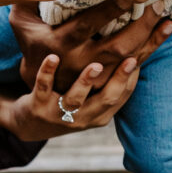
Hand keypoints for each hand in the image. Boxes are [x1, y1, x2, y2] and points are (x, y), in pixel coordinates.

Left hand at [5, 53, 140, 140]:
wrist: (29, 124)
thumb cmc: (67, 104)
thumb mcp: (91, 99)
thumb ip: (108, 80)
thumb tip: (135, 48)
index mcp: (100, 115)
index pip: (122, 95)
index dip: (134, 76)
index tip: (142, 54)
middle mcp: (82, 117)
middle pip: (107, 100)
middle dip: (120, 80)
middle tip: (132, 59)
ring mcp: (59, 114)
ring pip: (75, 99)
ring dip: (86, 82)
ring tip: (95, 65)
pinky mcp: (37, 106)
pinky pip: (43, 88)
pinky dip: (47, 73)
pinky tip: (53, 57)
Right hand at [10, 0, 171, 92]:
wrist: (40, 93)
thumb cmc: (34, 47)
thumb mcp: (21, 22)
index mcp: (56, 45)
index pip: (84, 26)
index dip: (107, 11)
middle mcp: (75, 65)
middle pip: (113, 47)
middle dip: (138, 28)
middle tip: (157, 5)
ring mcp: (92, 83)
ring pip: (126, 65)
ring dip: (150, 44)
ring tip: (168, 23)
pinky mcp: (105, 94)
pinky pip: (132, 78)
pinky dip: (149, 57)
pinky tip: (162, 39)